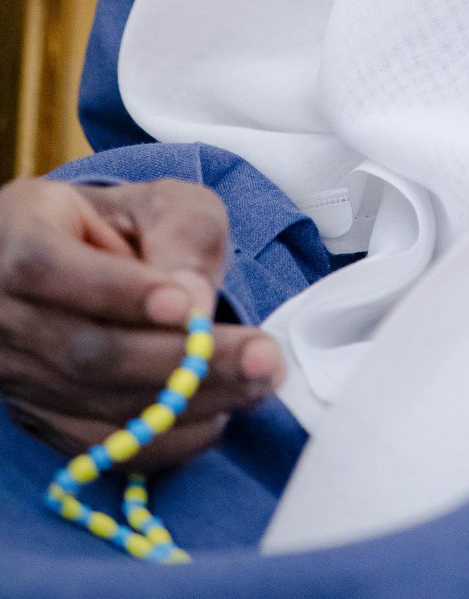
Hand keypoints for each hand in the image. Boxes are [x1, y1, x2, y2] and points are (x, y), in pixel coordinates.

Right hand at [0, 176, 283, 464]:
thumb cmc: (118, 224)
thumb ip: (179, 235)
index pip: (51, 270)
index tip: (187, 305)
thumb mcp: (157, 201)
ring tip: (258, 384)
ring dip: (186, 403)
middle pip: (85, 352)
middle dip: (181, 361)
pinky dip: (160, 441)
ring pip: (94, 404)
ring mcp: (16, 376)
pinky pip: (97, 448)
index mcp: (19, 238)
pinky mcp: (41, 420)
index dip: (119, 293)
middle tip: (262, 357)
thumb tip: (193, 305)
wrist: (73, 263)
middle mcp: (3, 315)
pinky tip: (216, 420)